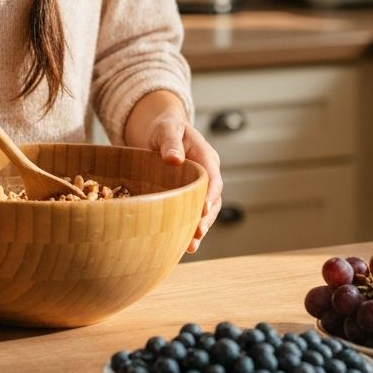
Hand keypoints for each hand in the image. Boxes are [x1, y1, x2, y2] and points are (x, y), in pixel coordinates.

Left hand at [145, 118, 222, 252]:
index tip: (204, 208)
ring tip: (191, 246)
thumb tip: (174, 159)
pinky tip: (182, 245)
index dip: (211, 194)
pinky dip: (188, 227)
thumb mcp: (167, 128)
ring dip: (199, 228)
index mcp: (205, 156)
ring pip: (204, 210)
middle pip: (213, 199)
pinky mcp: (186, 195)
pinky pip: (191, 212)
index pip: (213, 178)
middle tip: (198, 233)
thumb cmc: (164, 127)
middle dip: (207, 218)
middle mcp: (206, 174)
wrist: (159, 130)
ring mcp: (197, 186)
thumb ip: (170, 142)